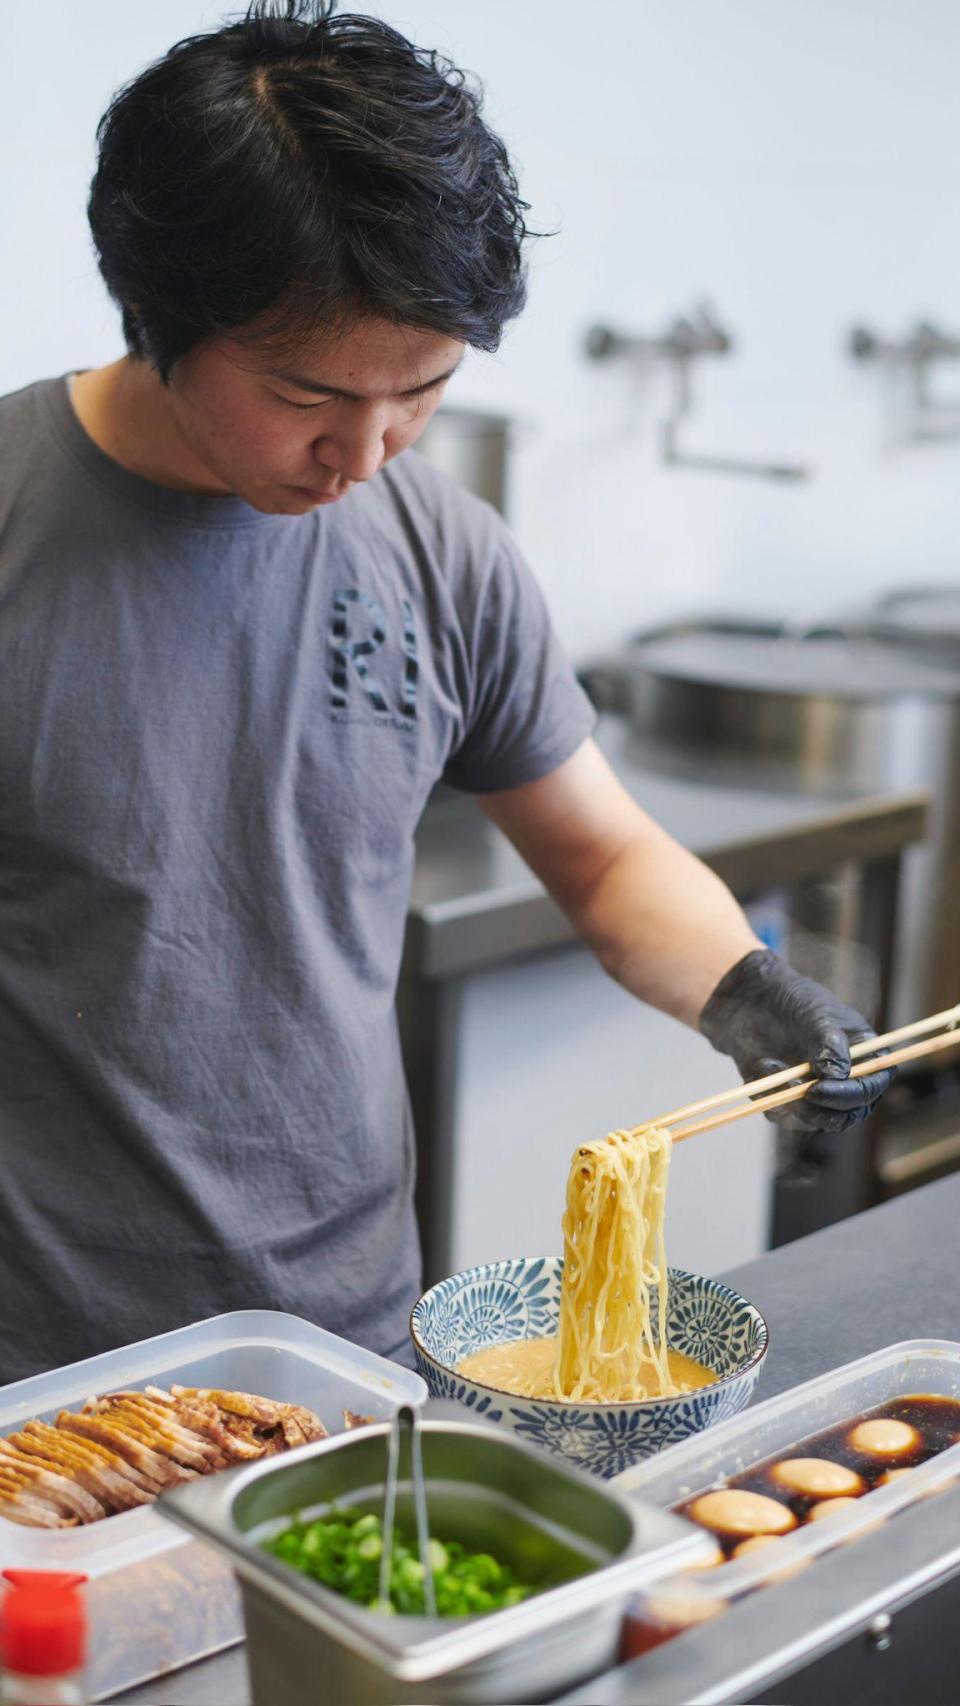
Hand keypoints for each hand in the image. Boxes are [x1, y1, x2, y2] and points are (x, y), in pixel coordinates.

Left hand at [698, 950, 894, 1139]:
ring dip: (789, 1100)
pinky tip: (762, 1064)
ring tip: (769, 1064)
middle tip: (793, 1092)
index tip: (816, 1090)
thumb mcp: (817, 1015)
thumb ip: (830, 1046)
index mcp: (868, 1058)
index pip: (868, 1090)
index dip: (847, 1096)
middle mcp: (848, 1083)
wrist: (753, 999)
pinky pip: (783, 1115)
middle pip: (845, 1116)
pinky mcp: (790, 1102)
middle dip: (818, 1110)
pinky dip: (769, 1096)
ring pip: (812, 1121)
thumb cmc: (795, 1000)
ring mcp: (819, 1094)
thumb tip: (838, 1078)